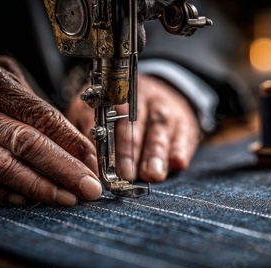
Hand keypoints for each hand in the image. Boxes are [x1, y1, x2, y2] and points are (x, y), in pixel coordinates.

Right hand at [0, 55, 101, 205]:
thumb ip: (26, 99)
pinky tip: (26, 200)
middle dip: (65, 169)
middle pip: (27, 143)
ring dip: (39, 186)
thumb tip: (65, 133)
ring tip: (67, 198)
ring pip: (1, 166)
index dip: (72, 142)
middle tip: (90, 188)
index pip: (42, 116)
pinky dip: (0, 194)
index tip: (94, 161)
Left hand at [66, 74, 199, 181]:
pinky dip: (181, 149)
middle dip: (130, 151)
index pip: (108, 116)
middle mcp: (140, 99)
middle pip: (134, 123)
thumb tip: (86, 163)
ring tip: (152, 175)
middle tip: (126, 174)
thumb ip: (88, 133)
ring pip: (159, 128)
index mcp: (113, 96)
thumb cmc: (120, 113)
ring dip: (155, 153)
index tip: (102, 164)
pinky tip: (178, 163)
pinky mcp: (185, 122)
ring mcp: (164, 109)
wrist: (161, 91)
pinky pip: (184, 134)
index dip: (106, 141)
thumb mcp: (98, 114)